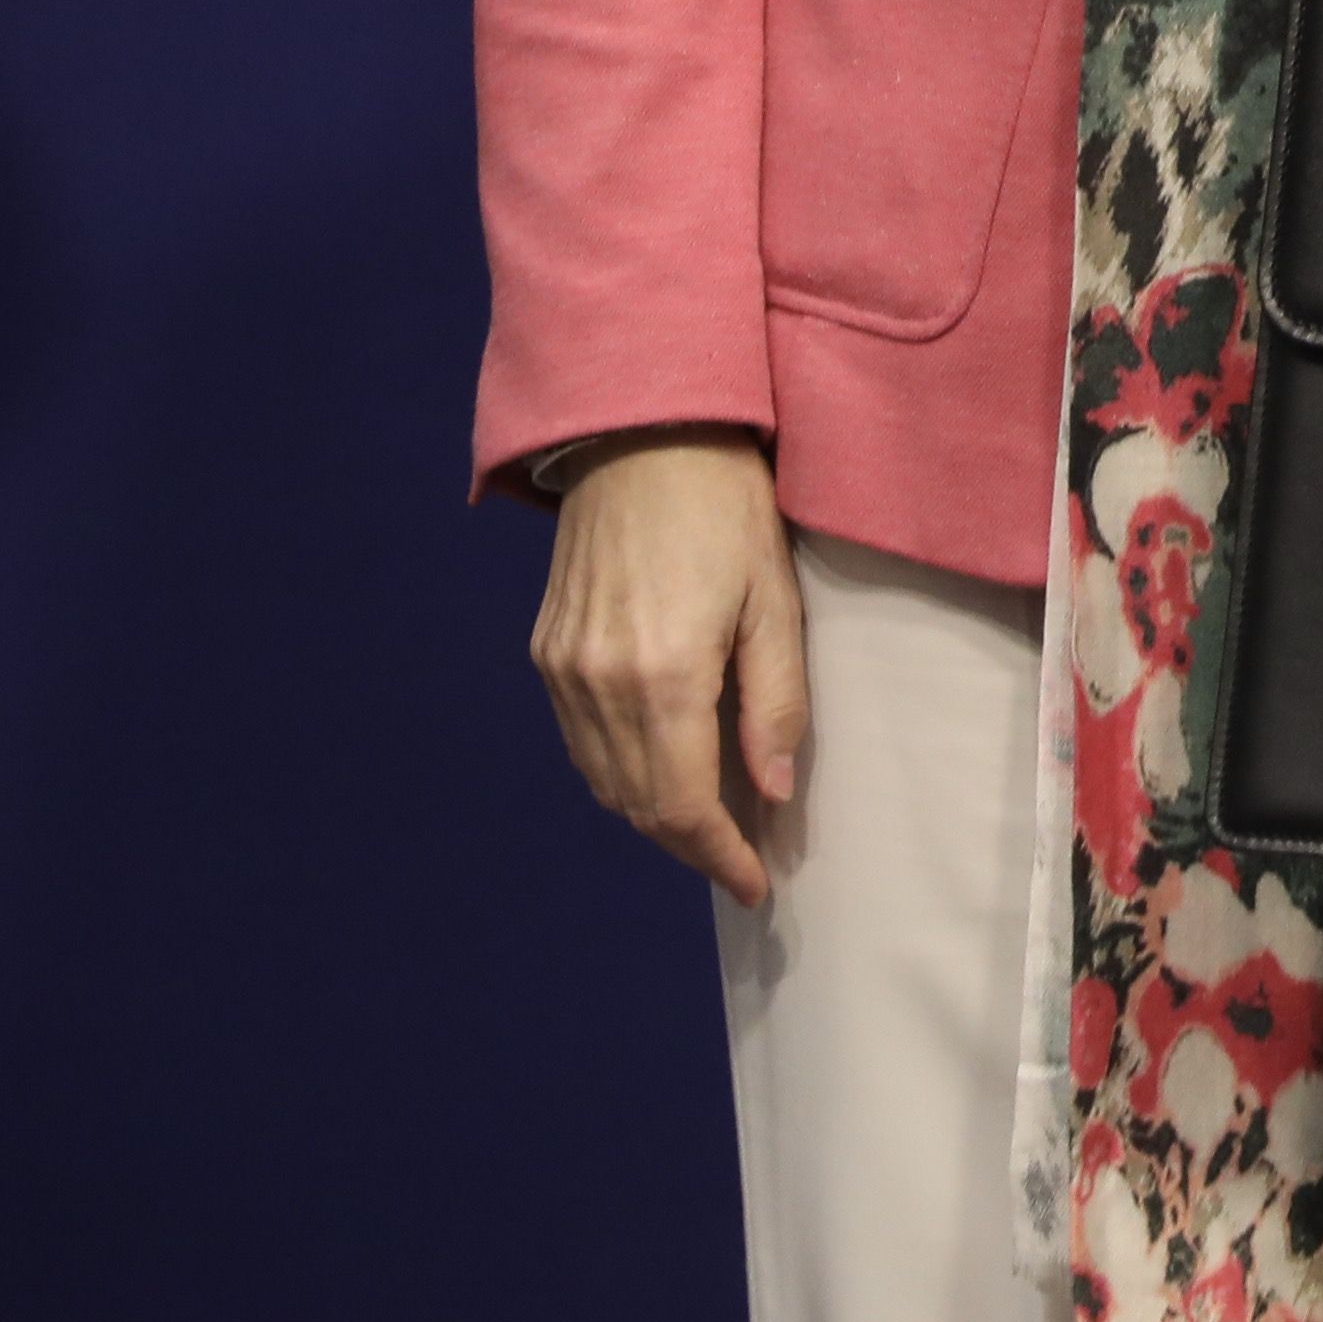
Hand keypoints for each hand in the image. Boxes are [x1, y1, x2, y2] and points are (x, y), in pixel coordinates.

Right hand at [527, 427, 803, 907]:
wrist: (644, 436)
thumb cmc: (727, 507)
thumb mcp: (775, 601)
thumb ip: (774, 704)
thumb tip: (773, 794)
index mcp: (662, 675)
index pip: (684, 805)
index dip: (720, 856)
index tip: (755, 885)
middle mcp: (597, 683)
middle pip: (638, 804)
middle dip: (690, 846)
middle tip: (741, 862)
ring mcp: (562, 669)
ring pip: (602, 781)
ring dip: (654, 814)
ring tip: (711, 826)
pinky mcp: (546, 650)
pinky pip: (580, 741)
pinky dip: (619, 772)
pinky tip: (662, 769)